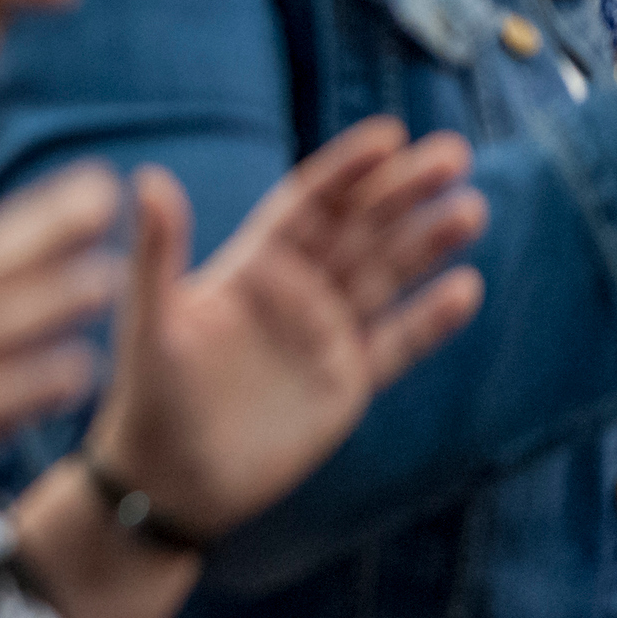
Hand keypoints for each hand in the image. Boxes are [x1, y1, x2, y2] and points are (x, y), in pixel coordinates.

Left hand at [85, 119, 484, 539]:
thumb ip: (157, 253)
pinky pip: (396, 344)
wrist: (169, 481)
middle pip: (359, 230)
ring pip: (385, 278)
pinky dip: (429, 321)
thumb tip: (147, 177)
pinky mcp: (345, 384)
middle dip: (402, 192)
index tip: (390, 136)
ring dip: (426, 243)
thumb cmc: (148, 396)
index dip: (348, 170)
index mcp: (250, 266)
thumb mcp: (151, 321)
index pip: (309, 205)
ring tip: (469, 209)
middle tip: (453, 153)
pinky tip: (465, 289)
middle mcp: (293, 292)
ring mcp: (323, 335)